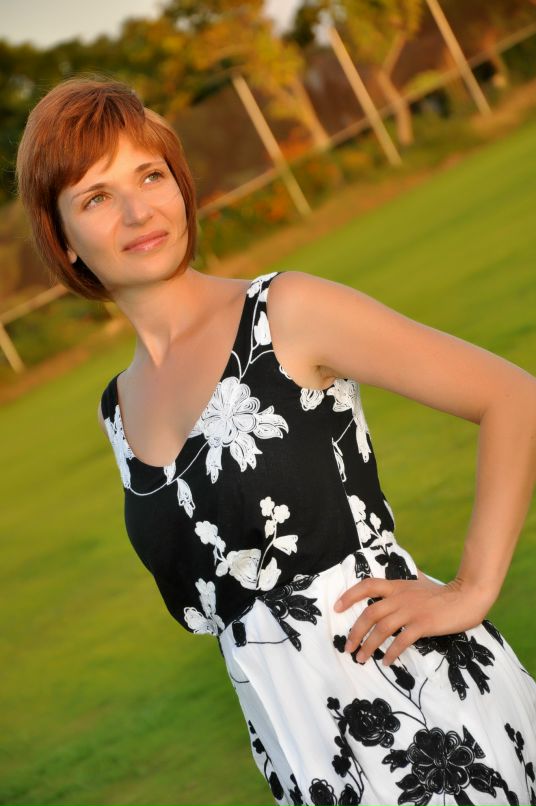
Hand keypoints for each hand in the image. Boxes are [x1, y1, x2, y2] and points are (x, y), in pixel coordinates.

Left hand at [333, 571, 494, 666]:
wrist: (467, 597)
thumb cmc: (444, 593)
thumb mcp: (420, 583)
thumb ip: (406, 585)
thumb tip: (400, 582)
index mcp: (397, 586)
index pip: (367, 585)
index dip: (349, 595)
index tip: (336, 607)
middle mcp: (400, 597)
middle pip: (369, 613)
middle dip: (355, 631)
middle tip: (348, 648)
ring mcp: (411, 610)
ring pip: (382, 628)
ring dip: (369, 645)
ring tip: (362, 659)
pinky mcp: (423, 624)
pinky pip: (402, 640)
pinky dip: (391, 652)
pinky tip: (387, 661)